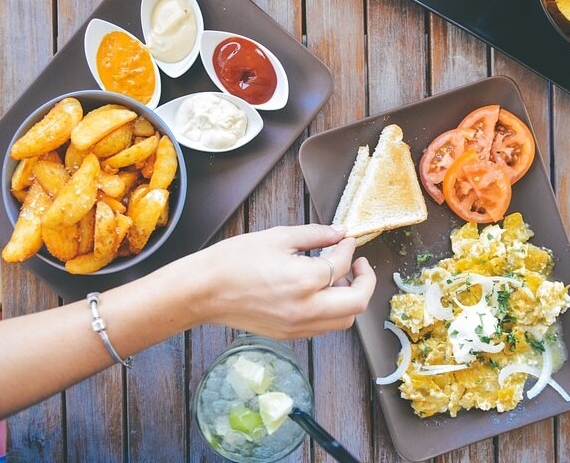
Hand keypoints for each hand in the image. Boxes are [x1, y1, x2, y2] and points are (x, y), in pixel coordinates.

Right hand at [190, 224, 375, 338]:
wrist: (204, 291)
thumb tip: (339, 233)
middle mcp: (306, 309)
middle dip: (365, 281)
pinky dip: (332, 311)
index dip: (348, 248)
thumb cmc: (234, 261)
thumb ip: (315, 235)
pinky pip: (323, 327)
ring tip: (339, 279)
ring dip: (350, 299)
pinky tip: (320, 293)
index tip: (346, 239)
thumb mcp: (277, 237)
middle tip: (359, 264)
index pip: (341, 264)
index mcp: (304, 280)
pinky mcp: (289, 335)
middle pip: (357, 302)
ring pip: (344, 320)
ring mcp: (298, 326)